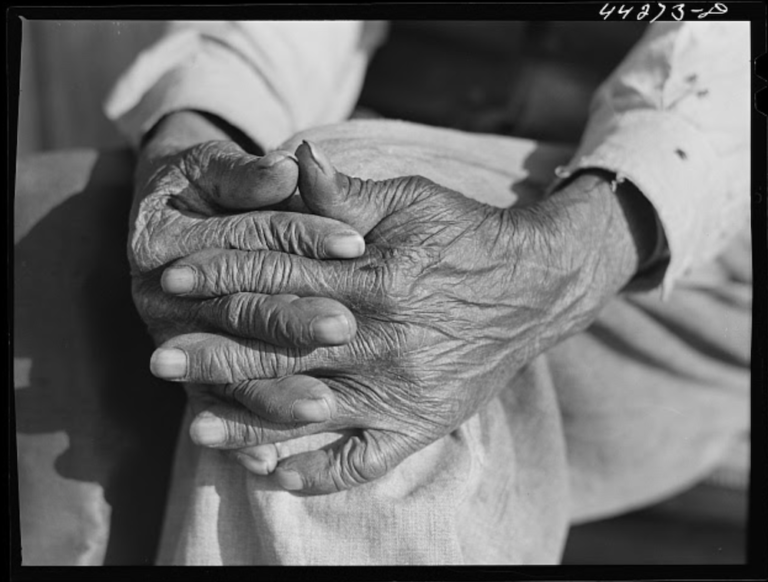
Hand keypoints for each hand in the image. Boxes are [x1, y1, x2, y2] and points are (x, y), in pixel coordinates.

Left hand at [150, 141, 645, 493]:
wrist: (538, 285)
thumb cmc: (468, 235)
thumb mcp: (412, 200)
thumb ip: (346, 194)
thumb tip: (291, 158)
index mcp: (375, 279)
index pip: (280, 277)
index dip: (220, 275)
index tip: (170, 281)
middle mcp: (383, 339)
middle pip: (281, 349)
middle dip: (214, 353)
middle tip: (158, 359)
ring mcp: (400, 389)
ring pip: (310, 412)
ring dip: (248, 423)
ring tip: (194, 426)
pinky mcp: (421, 424)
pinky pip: (363, 461)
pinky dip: (317, 473)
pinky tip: (273, 475)